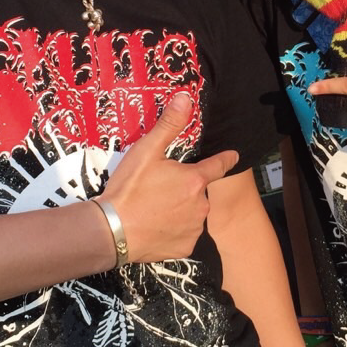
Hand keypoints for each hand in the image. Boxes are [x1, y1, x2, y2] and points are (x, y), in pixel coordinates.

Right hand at [100, 92, 237, 262]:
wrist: (112, 231)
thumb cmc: (130, 189)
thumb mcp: (147, 151)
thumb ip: (169, 125)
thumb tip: (185, 98)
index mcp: (195, 180)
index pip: (218, 165)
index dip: (226, 159)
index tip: (233, 155)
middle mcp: (201, 205)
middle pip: (197, 191)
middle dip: (185, 188)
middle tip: (160, 190)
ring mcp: (194, 228)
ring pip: (192, 213)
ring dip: (181, 210)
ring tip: (154, 209)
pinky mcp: (184, 247)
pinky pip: (184, 235)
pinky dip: (174, 230)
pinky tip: (156, 227)